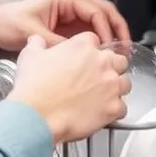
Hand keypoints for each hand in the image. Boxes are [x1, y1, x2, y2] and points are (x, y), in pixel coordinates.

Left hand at [0, 0, 131, 51]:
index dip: (106, 30)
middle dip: (118, 30)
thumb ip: (57, 45)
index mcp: (65, 0)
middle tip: (125, 49)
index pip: (96, 11)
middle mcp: (71, 5)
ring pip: (101, 23)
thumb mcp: (33, 34)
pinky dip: (100, 43)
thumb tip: (77, 56)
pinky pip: (90, 33)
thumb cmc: (9, 23)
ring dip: (111, 36)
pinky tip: (102, 57)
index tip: (108, 47)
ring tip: (118, 54)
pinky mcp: (67, 28)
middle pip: (105, 13)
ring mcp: (71, 16)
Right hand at [7, 33, 131, 143]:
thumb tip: (36, 41)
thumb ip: (37, 44)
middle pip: (118, 59)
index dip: (89, 51)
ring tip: (103, 95)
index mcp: (83, 47)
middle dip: (110, 67)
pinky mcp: (114, 107)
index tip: (84, 59)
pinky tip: (103, 113)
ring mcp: (110, 85)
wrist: (37, 115)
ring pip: (125, 82)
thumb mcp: (29, 56)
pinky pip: (123, 108)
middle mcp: (101, 63)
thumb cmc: (34, 88)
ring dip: (116, 88)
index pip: (95, 41)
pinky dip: (115, 111)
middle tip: (97, 77)